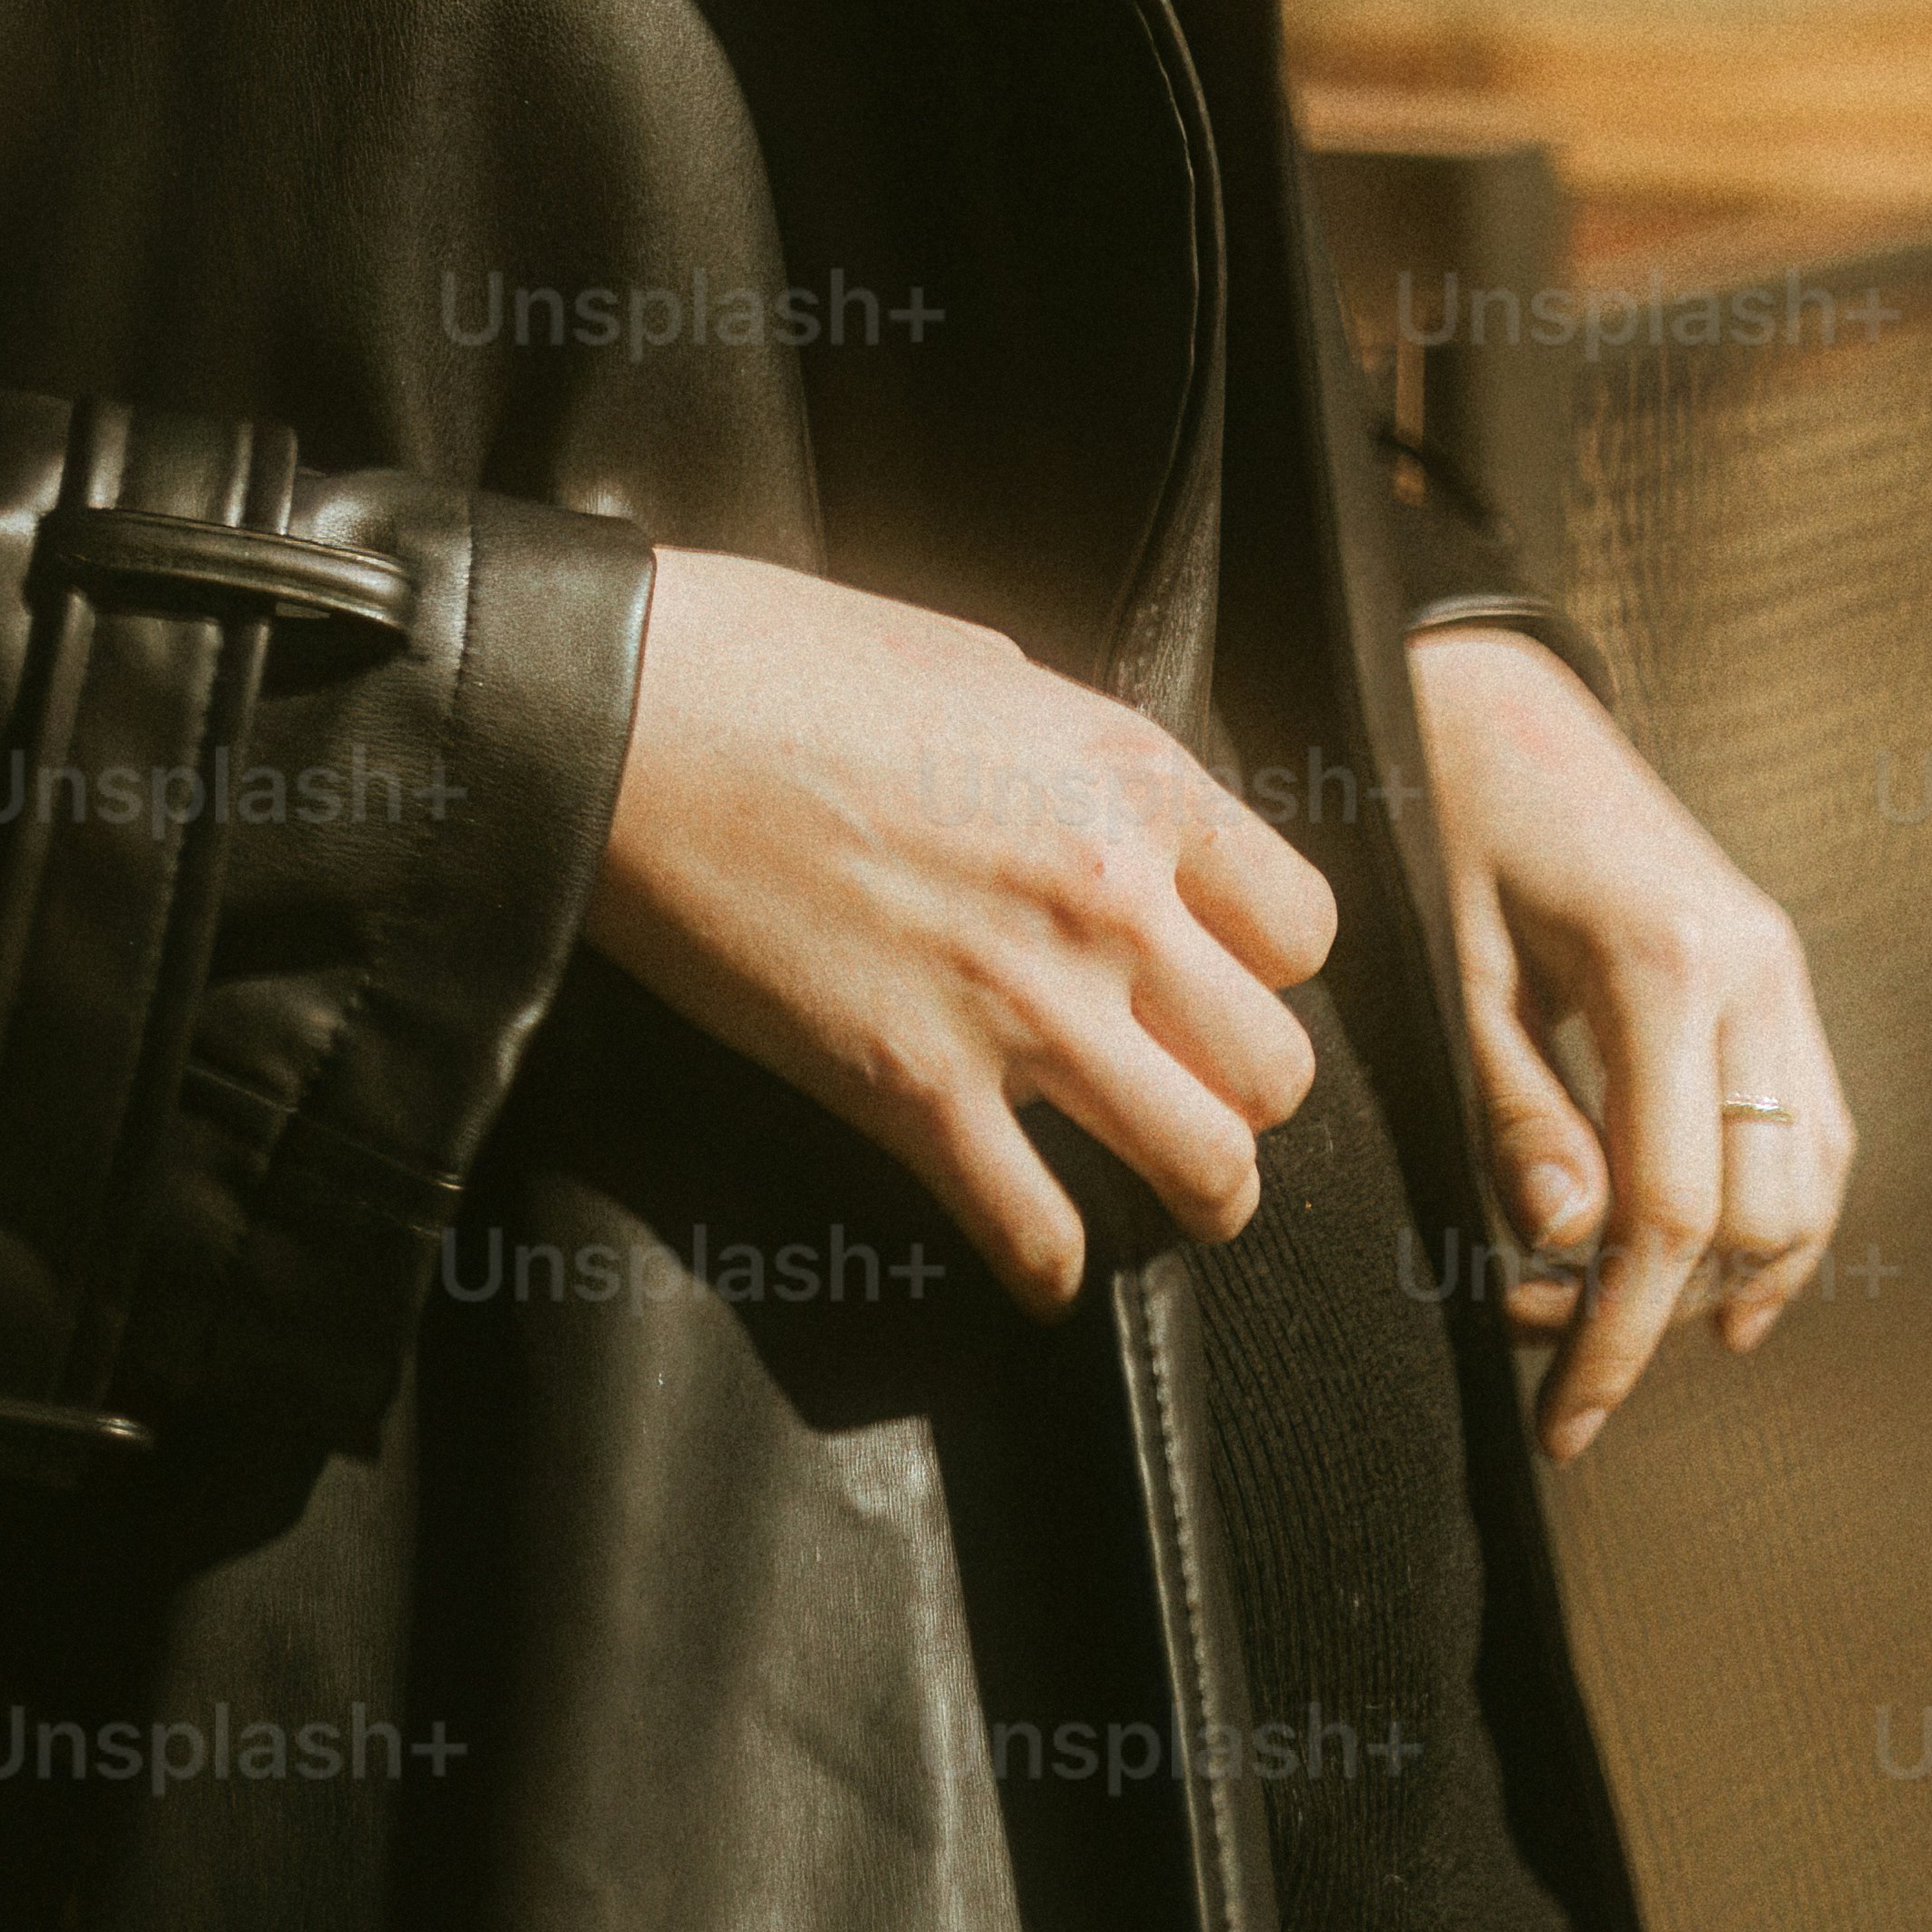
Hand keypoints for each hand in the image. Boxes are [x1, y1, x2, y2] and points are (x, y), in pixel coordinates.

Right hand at [582, 545, 1339, 1309]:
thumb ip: (1069, 750)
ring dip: (1190, 1194)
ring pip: (1209, 1169)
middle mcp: (1108, 901)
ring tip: (1156, 1196)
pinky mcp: (914, 1093)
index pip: (1302, 928)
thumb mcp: (974, 663)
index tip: (1213, 981)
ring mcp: (1019, 1007)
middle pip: (1277, 1068)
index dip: (1262, 969)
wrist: (629, 719)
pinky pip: (1040, 1236)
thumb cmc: (778, 662)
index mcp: (1132, 780)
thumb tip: (1099, 806)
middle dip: (1239, 1092)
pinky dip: (1046, 1269)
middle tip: (1183, 1090)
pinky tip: (1033, 1259)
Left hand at [1406, 627, 1856, 1463]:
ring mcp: (1783, 970)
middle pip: (1760, 1217)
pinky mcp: (1780, 973)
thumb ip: (1516, 1108)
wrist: (1495, 697)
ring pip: (1811, 1185)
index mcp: (1667, 967)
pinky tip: (1698, 1271)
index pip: (1672, 1210)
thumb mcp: (1454, 964)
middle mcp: (1756, 971)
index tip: (1564, 1422)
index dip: (1622, 1336)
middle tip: (1541, 1339)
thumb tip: (1570, 1247)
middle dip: (1662, 1312)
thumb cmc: (1446, 819)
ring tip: (1607, 1313)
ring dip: (1725, 1276)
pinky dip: (1769, 1214)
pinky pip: (1815, 1127)